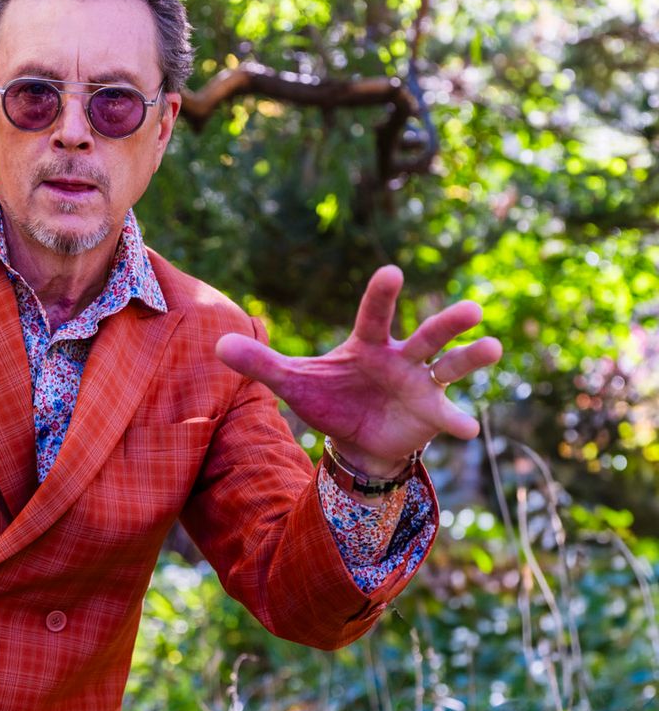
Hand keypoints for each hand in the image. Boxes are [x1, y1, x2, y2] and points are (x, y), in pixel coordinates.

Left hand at [215, 265, 501, 475]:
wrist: (355, 438)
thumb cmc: (330, 400)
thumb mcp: (293, 384)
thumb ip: (261, 364)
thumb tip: (217, 345)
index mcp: (369, 344)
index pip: (375, 315)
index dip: (383, 296)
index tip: (393, 272)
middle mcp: (402, 357)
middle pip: (427, 335)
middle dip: (448, 322)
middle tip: (472, 309)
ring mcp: (421, 383)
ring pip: (450, 366)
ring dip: (471, 358)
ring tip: (493, 347)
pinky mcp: (431, 413)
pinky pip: (448, 415)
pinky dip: (458, 421)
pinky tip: (470, 429)